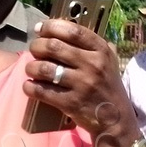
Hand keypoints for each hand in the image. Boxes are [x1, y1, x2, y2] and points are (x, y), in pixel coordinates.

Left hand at [23, 19, 134, 140]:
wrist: (116, 120)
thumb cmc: (107, 87)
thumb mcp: (109, 61)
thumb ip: (92, 45)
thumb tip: (63, 28)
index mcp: (101, 50)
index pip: (73, 30)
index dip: (51, 26)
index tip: (40, 28)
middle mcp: (92, 65)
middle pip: (53, 46)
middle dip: (37, 46)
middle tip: (34, 50)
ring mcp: (82, 85)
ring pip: (44, 68)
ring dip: (31, 67)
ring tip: (31, 69)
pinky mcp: (71, 103)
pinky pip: (42, 91)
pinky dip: (30, 87)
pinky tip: (29, 85)